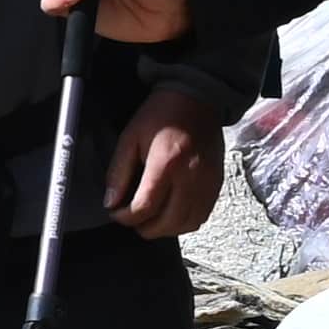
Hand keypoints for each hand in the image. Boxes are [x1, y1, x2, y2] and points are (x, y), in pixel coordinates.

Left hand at [109, 113, 221, 242]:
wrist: (196, 98)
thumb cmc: (160, 115)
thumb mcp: (130, 138)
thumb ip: (118, 172)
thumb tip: (111, 202)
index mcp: (166, 163)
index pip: (145, 207)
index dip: (126, 217)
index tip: (117, 213)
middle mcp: (191, 177)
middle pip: (168, 222)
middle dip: (145, 228)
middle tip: (133, 220)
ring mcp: (207, 182)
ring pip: (187, 224)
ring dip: (166, 229)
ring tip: (151, 220)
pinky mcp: (217, 184)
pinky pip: (202, 216)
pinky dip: (185, 222)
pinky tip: (172, 214)